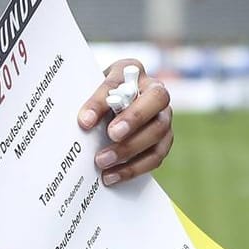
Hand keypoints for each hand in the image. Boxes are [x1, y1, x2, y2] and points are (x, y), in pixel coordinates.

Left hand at [77, 59, 172, 185]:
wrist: (109, 104)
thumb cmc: (98, 96)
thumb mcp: (90, 89)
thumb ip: (92, 102)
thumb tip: (84, 122)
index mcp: (134, 72)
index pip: (125, 83)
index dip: (105, 100)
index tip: (85, 121)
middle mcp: (156, 93)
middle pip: (156, 103)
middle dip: (133, 121)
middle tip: (110, 136)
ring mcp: (164, 117)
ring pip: (158, 133)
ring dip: (130, 150)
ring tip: (102, 162)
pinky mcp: (164, 140)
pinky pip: (156, 156)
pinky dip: (134, 168)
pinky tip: (112, 175)